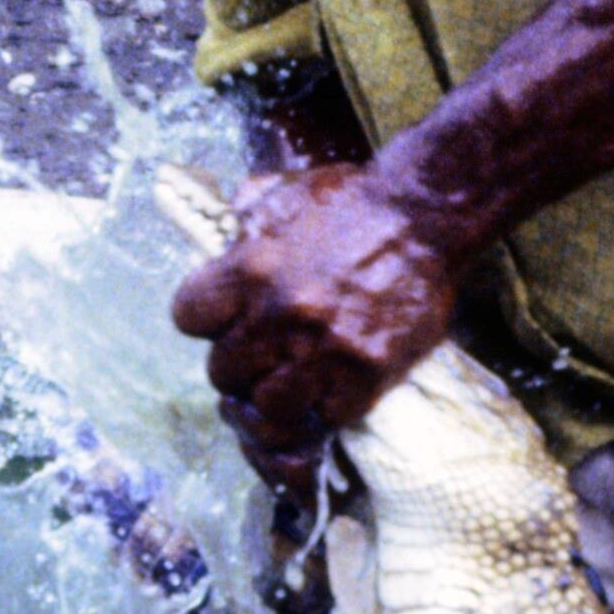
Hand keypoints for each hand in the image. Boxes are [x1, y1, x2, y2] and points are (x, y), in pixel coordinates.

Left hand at [170, 164, 463, 466]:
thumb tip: (219, 234)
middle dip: (239, 363)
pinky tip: (333, 384)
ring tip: (293, 378)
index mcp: (248, 270)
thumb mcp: (280, 196)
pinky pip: (325, 417)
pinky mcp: (366, 376)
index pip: (188, 318)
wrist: (425, 215)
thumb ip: (241, 221)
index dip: (205, 320)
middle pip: (223, 371)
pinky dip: (325, 406)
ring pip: (268, 405)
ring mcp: (323, 350)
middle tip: (262, 353)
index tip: (226, 318)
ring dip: (276, 394)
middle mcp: (279, 315)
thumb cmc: (352, 201)